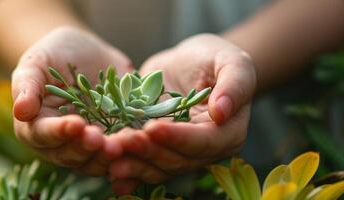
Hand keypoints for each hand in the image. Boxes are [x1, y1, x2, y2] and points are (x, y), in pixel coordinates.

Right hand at [11, 26, 131, 175]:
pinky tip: (142, 142)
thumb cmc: (54, 54)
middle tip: (101, 139)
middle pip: (70, 154)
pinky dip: (130, 152)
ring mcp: (88, 146)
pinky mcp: (113, 142)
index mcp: (35, 127)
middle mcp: (60, 144)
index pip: (43, 135)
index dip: (59, 132)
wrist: (87, 52)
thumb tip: (21, 111)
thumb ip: (27, 85)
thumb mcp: (37, 61)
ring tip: (122, 144)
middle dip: (86, 148)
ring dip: (108, 156)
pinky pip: (122, 153)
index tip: (75, 124)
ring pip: (96, 161)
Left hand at [107, 34, 256, 193]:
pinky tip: (109, 171)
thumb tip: (222, 111)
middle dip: (148, 151)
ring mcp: (179, 154)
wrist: (190, 63)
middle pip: (176, 160)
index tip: (153, 128)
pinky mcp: (157, 151)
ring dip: (132, 163)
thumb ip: (235, 85)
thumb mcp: (233, 62)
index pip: (203, 142)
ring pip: (157, 167)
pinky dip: (127, 171)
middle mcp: (205, 152)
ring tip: (110, 153)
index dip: (178, 138)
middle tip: (122, 141)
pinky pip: (143, 165)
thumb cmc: (216, 58)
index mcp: (228, 133)